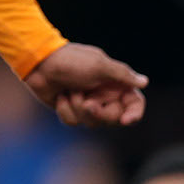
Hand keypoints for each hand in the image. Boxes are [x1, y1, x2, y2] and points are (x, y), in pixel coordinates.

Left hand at [24, 42, 146, 127]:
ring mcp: (86, 103)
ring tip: (70, 91)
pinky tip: (59, 97)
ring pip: (91, 122)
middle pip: (112, 118)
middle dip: (98, 113)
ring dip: (77, 108)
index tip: (126, 120)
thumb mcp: (98, 66)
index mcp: (115, 83)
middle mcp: (104, 95)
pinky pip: (73, 121)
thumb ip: (122, 75)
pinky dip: (64, 110)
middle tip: (87, 103)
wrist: (39, 63)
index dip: (134, 114)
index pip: (134, 103)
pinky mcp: (70, 109)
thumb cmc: (70, 61)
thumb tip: (144, 81)